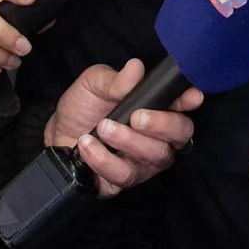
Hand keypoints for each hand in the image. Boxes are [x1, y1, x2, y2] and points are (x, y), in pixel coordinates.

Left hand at [45, 59, 204, 197]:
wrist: (58, 134)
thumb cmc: (84, 106)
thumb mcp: (94, 84)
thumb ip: (115, 79)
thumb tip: (135, 68)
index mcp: (157, 108)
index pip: (183, 105)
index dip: (189, 101)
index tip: (191, 97)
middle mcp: (158, 137)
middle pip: (181, 135)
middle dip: (162, 125)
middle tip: (137, 116)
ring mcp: (144, 161)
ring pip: (156, 156)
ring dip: (130, 141)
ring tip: (103, 128)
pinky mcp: (124, 180)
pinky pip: (125, 174)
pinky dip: (105, 159)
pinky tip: (88, 145)